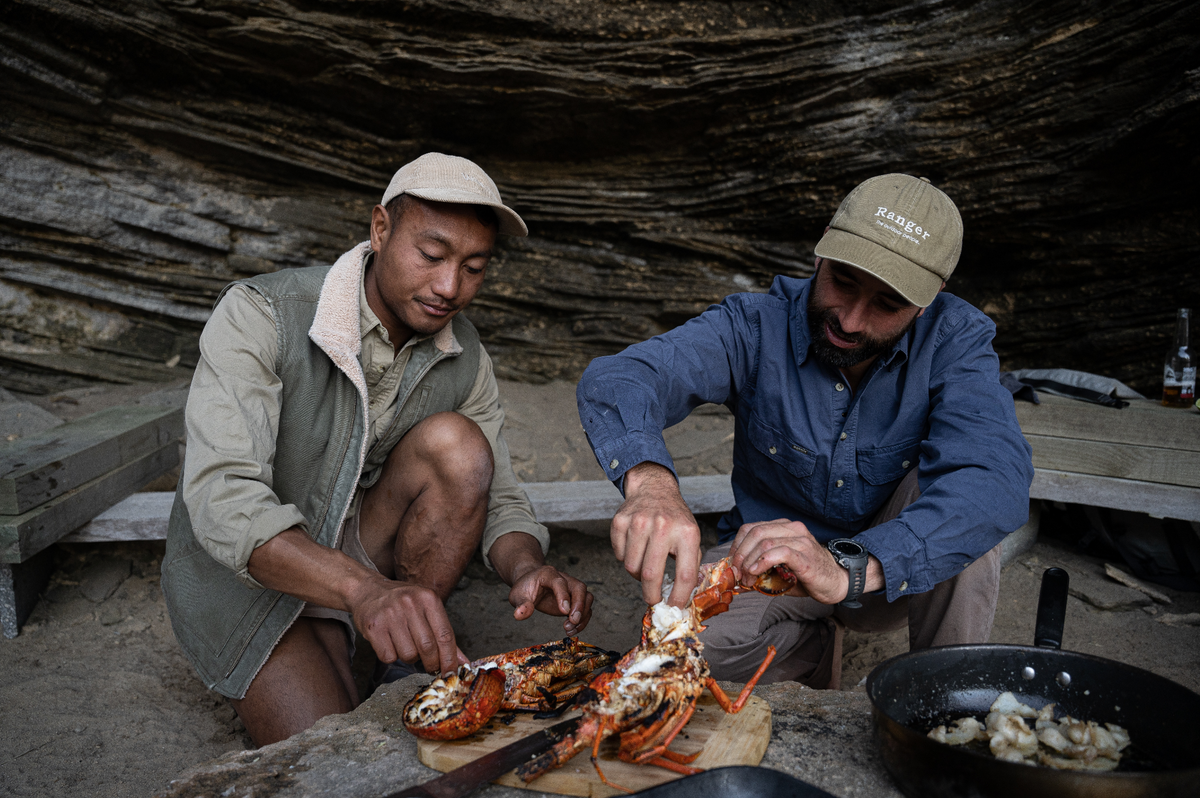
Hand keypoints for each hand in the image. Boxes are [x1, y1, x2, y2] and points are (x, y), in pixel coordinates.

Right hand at [349, 575, 468, 674]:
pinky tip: (389, 643)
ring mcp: (390, 614)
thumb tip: (463, 662)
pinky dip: (391, 656)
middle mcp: (410, 603)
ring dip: (410, 658)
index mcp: (428, 598)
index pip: (445, 635)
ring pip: (408, 655)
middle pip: (428, 647)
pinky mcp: (373, 626)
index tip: (451, 673)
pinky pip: (389, 657)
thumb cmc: (402, 603)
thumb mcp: (427, 610)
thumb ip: (444, 635)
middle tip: (430, 667)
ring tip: (405, 644)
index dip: (450, 659)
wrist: (368, 590)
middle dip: (431, 663)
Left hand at [488, 531, 594, 634]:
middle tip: (573, 621)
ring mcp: (571, 589)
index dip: (563, 595)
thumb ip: (521, 604)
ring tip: (569, 629)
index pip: (560, 582)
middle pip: (579, 587)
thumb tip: (520, 614)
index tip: (564, 611)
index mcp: (548, 574)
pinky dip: (583, 620)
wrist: (530, 583)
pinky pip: (586, 607)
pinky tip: (572, 630)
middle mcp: (564, 579)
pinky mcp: (574, 599)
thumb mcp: (517, 595)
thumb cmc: (525, 588)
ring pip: (586, 597)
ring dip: (582, 615)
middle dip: (579, 605)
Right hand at [612, 463, 701, 606]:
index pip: (685, 574)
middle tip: (652, 600)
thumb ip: (691, 564)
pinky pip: (619, 555)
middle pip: (651, 575)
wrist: (654, 489)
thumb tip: (684, 597)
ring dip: (638, 574)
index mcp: (686, 533)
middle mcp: (663, 526)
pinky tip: (635, 548)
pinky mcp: (620, 521)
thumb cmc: (675, 518)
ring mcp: (639, 522)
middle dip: (651, 595)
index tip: (674, 607)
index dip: (679, 596)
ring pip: (631, 567)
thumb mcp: (692, 536)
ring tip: (645, 564)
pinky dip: (625, 558)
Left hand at [729, 518, 847, 604]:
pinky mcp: (805, 556)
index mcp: (784, 527)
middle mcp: (792, 529)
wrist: (838, 581)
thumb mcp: (780, 567)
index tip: (731, 564)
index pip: (750, 528)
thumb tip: (737, 576)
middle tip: (736, 573)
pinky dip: (762, 562)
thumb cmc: (808, 575)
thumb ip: (761, 566)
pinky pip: (779, 552)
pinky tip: (756, 573)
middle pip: (754, 533)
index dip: (736, 546)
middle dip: (739, 555)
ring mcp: (800, 541)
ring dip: (749, 562)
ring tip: (747, 579)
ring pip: (764, 542)